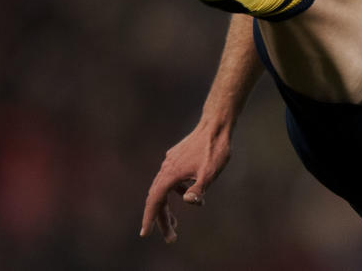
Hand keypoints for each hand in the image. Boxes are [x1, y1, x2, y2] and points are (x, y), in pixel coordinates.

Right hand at [140, 121, 231, 242]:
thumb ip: (199, 189)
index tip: (145, 233)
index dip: (150, 217)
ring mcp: (171, 162)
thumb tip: (188, 202)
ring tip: (175, 224)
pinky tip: (189, 195)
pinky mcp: (177, 158)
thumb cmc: (214, 148)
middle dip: (162, 219)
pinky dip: (176, 191)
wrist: (216, 125)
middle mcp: (167, 168)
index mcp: (171, 173)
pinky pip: (172, 179)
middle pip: (158, 198)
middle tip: (171, 238)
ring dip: (168, 207)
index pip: (155, 200)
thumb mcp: (210, 172)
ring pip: (164, 189)